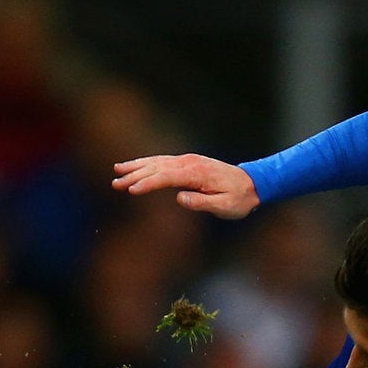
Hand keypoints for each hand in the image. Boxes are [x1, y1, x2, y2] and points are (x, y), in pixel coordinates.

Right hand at [112, 154, 259, 218]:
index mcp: (196, 173)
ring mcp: (188, 161)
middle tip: (115, 184)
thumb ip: (202, 203)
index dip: (148, 184)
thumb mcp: (225, 206)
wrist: (252, 184)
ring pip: (157, 162)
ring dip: (136, 167)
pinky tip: (135, 166)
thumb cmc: (239, 199)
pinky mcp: (187, 163)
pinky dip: (147, 163)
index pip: (166, 177)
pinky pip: (163, 162)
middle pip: (157, 167)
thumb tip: (180, 198)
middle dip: (135, 175)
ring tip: (117, 171)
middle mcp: (190, 162)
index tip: (132, 191)